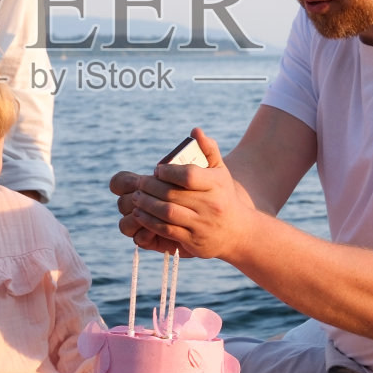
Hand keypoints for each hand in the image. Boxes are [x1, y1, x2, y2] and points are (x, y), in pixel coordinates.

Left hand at [108, 128, 260, 261]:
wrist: (236, 232)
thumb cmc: (223, 196)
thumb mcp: (220, 172)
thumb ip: (209, 149)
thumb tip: (195, 130)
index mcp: (217, 185)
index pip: (189, 175)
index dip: (168, 171)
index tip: (157, 169)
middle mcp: (211, 205)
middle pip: (173, 194)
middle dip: (151, 188)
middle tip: (139, 183)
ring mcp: (202, 224)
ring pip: (168, 213)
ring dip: (147, 205)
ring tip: (136, 198)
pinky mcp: (193, 241)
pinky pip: (167, 230)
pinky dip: (150, 222)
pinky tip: (141, 214)